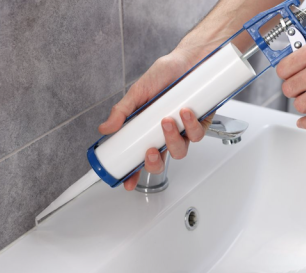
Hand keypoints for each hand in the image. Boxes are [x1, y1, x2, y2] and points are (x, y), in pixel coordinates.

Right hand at [98, 49, 213, 190]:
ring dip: (172, 140)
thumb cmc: (165, 74)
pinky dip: (190, 125)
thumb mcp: (137, 92)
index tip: (127, 181)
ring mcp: (183, 130)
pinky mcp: (201, 123)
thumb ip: (121, 111)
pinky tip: (184, 112)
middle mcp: (165, 134)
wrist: (190, 58)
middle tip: (149, 151)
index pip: (139, 157)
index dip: (133, 172)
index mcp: (148, 130)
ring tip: (167, 121)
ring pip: (179, 150)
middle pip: (161, 161)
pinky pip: (197, 134)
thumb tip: (104, 128)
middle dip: (154, 162)